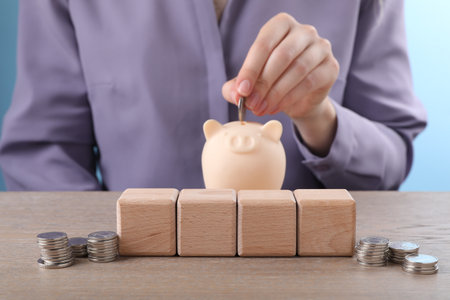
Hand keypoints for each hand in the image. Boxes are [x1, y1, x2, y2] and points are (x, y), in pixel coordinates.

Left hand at [222, 13, 338, 155]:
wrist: (300, 99)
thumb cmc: (273, 81)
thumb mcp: (251, 83)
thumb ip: (237, 86)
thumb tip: (235, 93)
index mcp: (281, 25)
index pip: (264, 43)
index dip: (250, 68)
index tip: (242, 90)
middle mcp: (304, 31)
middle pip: (282, 56)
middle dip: (263, 83)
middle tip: (252, 103)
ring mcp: (321, 47)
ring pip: (297, 69)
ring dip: (276, 93)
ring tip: (262, 108)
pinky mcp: (331, 67)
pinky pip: (310, 82)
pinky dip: (290, 97)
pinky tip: (277, 108)